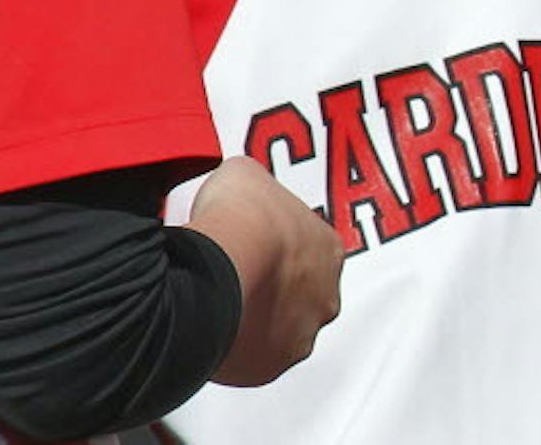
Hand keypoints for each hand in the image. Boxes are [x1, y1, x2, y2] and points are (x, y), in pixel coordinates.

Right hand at [184, 155, 342, 385]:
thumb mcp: (245, 175)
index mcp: (329, 248)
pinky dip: (233, 348)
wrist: (219, 266)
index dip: (277, 248)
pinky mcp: (269, 366)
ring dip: (254, 320)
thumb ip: (253, 185)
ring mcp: (300, 334)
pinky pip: (252, 360)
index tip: (253, 246)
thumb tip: (240, 186)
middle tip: (237, 277)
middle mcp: (325, 295)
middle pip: (301, 295)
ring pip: (278, 331)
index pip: (309, 251)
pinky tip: (211, 328)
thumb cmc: (238, 219)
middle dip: (272, 289)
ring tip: (219, 304)